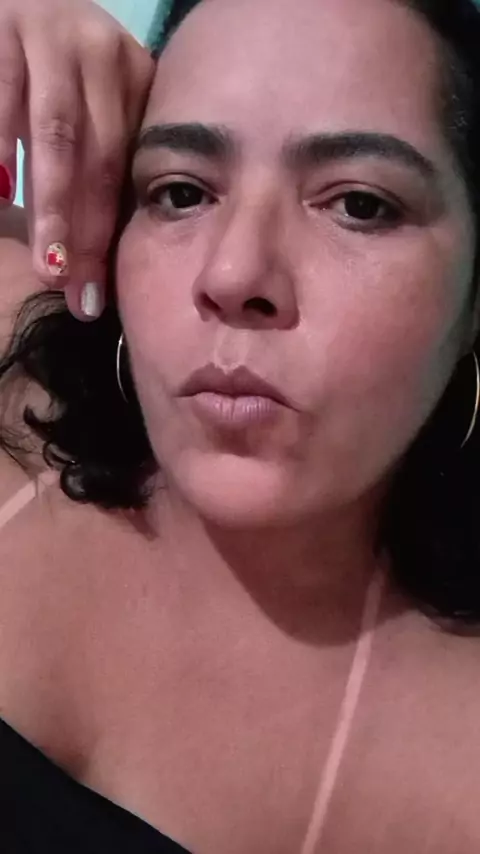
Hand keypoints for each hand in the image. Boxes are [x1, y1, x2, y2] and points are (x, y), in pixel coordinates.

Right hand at [0, 0, 153, 318]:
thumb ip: (91, 168)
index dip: (109, 236)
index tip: (95, 295)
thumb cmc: (46, 69)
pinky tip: (2, 193)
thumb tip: (90, 264)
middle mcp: (103, 52)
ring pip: (56, 135)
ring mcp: (52, 33)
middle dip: (86, 233)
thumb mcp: (83, 107)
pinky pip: (4, 99)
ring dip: (51, 206)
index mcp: (133, 78)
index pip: (125, 169)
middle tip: (72, 289)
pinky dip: (1, 150)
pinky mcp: (3, 24)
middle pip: (100, 158)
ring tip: (47, 262)